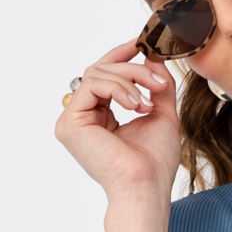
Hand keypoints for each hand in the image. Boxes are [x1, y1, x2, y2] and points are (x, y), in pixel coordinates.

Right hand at [56, 41, 180, 205]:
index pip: (103, 76)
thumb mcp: (160, 113)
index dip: (120, 57)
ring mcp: (72, 121)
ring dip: (129, 79)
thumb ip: (155, 85)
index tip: (140, 45)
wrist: (146, 186)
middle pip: (100, 70)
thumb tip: (152, 57)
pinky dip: (118, 88)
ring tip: (148, 100)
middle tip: (158, 82)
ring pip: (96, 74)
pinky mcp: (70, 123)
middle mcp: (82, 118)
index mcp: (98, 118)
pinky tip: (135, 105)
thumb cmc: (154, 162)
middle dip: (132, 69)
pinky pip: (92, 85)